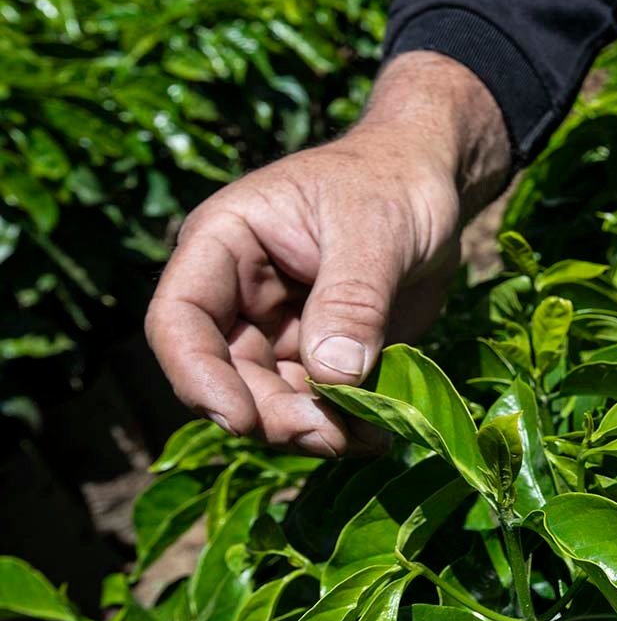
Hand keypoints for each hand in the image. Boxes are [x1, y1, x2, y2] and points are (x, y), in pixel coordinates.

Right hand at [145, 52, 508, 455]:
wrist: (432, 184)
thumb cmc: (393, 183)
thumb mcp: (376, 231)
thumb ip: (352, 300)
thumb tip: (334, 376)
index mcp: (225, 243)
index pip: (180, 319)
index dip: (197, 376)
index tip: (239, 420)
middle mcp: (239, 294)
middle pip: (226, 376)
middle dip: (272, 415)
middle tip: (330, 435)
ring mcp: (277, 329)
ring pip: (269, 400)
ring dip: (312, 430)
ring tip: (368, 437)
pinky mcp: (320, 355)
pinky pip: (317, 405)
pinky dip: (343, 426)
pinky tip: (378, 433)